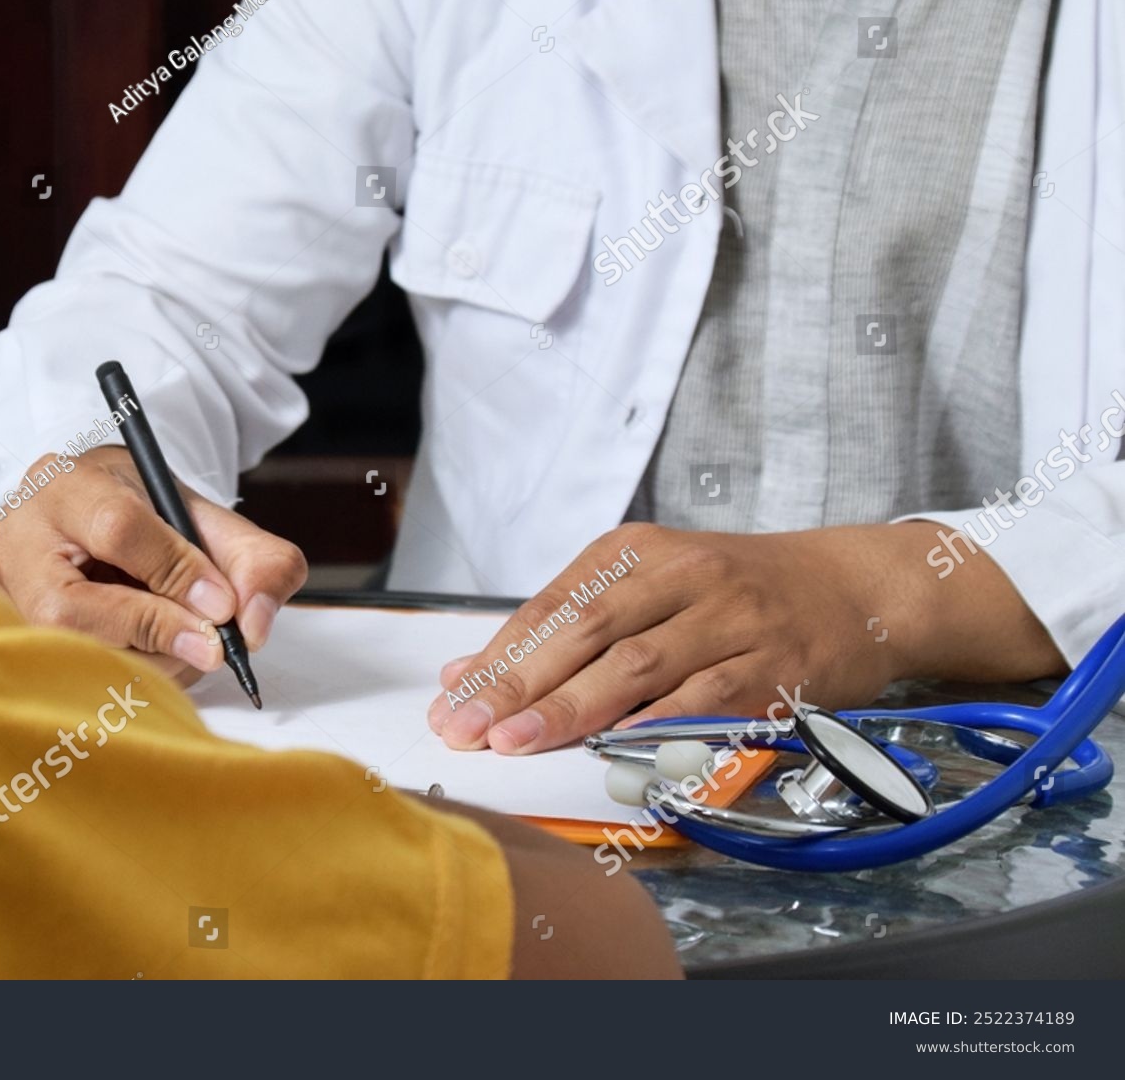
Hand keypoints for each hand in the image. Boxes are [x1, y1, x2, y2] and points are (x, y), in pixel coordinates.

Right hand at [0, 447, 306, 682]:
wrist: (96, 521)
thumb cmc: (150, 519)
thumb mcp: (208, 519)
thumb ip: (254, 561)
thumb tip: (255, 625)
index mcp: (67, 484)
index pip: (117, 530)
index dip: (176, 574)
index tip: (223, 606)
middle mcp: (15, 535)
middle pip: (73, 608)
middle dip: (155, 632)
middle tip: (212, 646)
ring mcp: (0, 590)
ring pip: (70, 652)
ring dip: (147, 662)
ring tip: (184, 641)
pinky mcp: (7, 635)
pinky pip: (70, 675)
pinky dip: (127, 675)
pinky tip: (153, 654)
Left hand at [427, 521, 1064, 754]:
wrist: (852, 586)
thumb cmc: (734, 594)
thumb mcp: (648, 587)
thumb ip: (562, 628)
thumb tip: (467, 671)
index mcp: (637, 550)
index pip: (552, 606)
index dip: (497, 654)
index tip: (450, 698)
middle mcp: (680, 574)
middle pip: (584, 631)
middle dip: (517, 682)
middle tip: (466, 725)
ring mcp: (728, 618)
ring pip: (635, 665)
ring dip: (570, 707)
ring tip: (517, 741)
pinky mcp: (770, 664)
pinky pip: (702, 699)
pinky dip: (653, 726)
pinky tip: (608, 751)